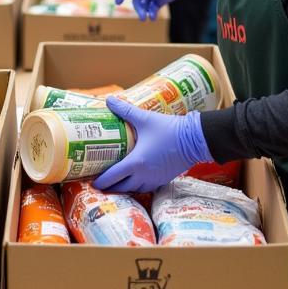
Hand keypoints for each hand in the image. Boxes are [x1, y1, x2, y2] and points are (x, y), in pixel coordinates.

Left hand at [94, 98, 211, 192]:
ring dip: (124, 187)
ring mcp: (155, 179)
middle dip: (111, 187)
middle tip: (101, 183)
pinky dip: (138, 185)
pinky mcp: (164, 179)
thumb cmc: (169, 129)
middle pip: (122, 187)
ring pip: (135, 189)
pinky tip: (135, 178)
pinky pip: (147, 187)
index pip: (114, 177)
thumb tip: (109, 99)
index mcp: (136, 163)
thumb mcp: (145, 118)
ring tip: (116, 181)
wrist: (195, 139)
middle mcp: (144, 175)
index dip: (102, 181)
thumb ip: (125, 110)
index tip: (93, 182)